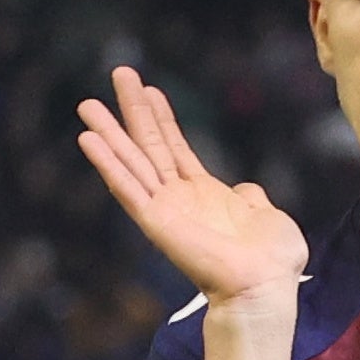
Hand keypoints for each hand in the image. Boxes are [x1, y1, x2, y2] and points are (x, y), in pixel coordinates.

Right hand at [75, 66, 309, 304]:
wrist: (264, 287)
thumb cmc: (272, 262)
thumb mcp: (267, 216)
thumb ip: (252, 198)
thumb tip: (247, 189)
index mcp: (204, 194)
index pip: (175, 147)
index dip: (162, 116)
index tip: (150, 88)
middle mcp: (178, 199)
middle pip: (148, 144)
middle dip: (133, 108)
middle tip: (120, 71)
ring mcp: (164, 209)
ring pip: (130, 161)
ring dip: (108, 132)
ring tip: (87, 103)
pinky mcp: (155, 222)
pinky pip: (126, 188)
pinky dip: (107, 164)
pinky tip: (88, 140)